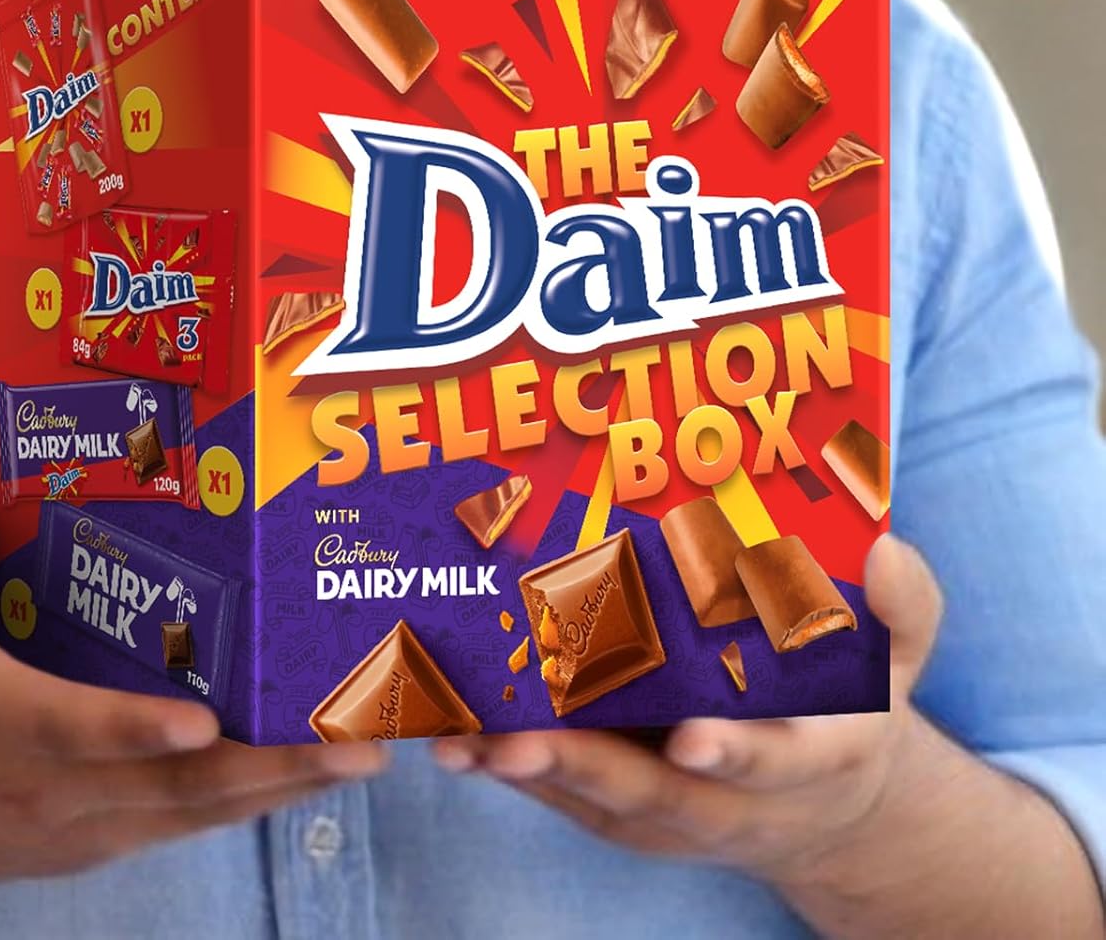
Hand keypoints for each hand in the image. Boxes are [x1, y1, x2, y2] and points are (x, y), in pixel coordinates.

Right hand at [0, 473, 384, 936]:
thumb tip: (5, 471)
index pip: (69, 728)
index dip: (135, 730)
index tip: (201, 723)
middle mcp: (47, 784)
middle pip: (170, 788)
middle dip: (269, 765)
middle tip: (356, 736)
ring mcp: (79, 823)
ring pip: (193, 815)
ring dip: (281, 787)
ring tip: (363, 751)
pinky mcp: (95, 841)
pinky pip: (184, 823)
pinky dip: (248, 801)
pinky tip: (310, 770)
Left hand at [432, 533, 941, 882]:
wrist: (823, 801)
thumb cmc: (848, 707)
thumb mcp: (897, 660)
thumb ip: (905, 612)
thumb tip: (888, 550)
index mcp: (804, 760)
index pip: (772, 763)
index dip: (736, 754)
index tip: (695, 741)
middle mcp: (727, 798)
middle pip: (651, 793)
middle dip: (583, 769)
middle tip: (516, 744)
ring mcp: (665, 807)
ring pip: (589, 795)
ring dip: (522, 770)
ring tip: (458, 737)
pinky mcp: (618, 803)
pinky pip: (560, 788)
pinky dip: (507, 766)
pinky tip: (450, 736)